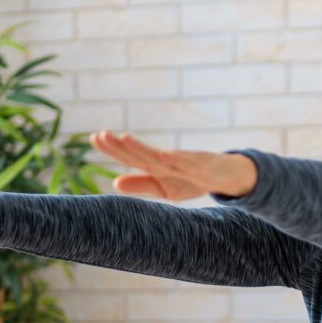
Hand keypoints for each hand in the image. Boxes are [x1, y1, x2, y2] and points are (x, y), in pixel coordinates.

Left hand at [90, 130, 256, 201]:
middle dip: (120, 144)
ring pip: (160, 155)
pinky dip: (176, 158)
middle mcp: (167, 160)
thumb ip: (140, 184)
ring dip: (143, 147)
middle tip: (100, 134)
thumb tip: (114, 182)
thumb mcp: (164, 188)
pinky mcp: (203, 165)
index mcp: (155, 166)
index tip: (93, 138)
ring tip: (124, 138)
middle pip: (140, 152)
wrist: (227, 176)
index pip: (130, 156)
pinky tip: (163, 155)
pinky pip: (189, 162)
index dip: (112, 148)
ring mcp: (185, 161)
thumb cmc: (193, 180)